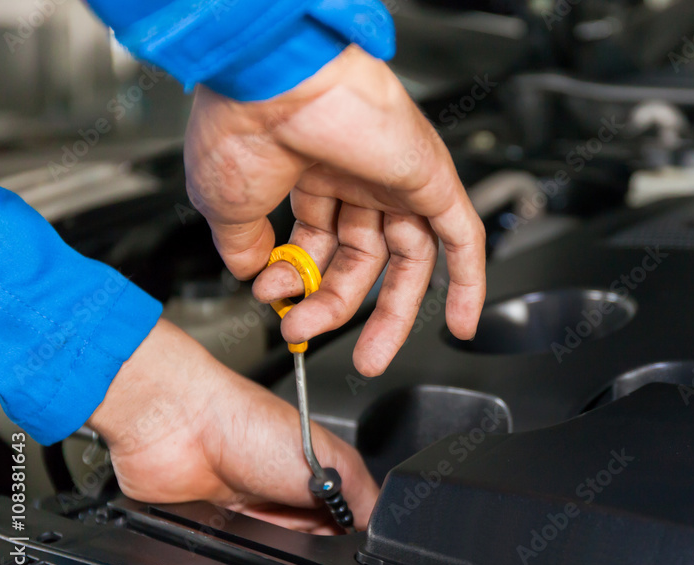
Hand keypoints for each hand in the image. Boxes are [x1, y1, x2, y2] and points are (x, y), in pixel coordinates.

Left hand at [89, 319, 378, 532]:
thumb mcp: (333, 462)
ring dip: (285, 546)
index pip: (355, 518)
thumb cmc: (249, 422)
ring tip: (276, 522)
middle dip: (320, 542)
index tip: (355, 540)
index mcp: (326, 471)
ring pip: (285, 551)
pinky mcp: (226, 526)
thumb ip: (365, 499)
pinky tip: (251, 535)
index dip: (357, 534)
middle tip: (313, 528)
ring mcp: (259, 509)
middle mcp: (294, 490)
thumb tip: (384, 529)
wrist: (176, 428)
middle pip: (321, 539)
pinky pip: (248, 555)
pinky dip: (252, 552)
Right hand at [184, 45, 485, 376]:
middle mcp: (356, 174)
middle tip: (312, 337)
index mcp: (310, 171)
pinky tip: (461, 323)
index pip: (318, 243)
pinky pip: (462, 238)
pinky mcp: (431, 178)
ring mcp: (396, 178)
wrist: (273, 79)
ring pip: (408, 258)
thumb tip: (252, 274)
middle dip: (335, 307)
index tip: (277, 304)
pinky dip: (467, 283)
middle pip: (362, 259)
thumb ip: (244, 246)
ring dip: (389, 315)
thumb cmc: (243, 124)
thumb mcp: (226, 205)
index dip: (299, 283)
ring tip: (369, 357)